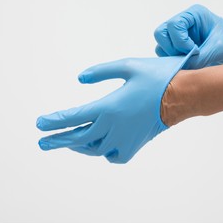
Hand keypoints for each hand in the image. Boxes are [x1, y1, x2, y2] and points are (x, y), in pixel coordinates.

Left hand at [36, 48, 197, 163]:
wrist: (183, 96)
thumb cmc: (158, 78)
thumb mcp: (128, 66)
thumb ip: (100, 71)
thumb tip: (80, 78)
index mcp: (109, 107)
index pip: (74, 117)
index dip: (54, 121)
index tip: (40, 124)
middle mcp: (113, 127)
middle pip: (78, 137)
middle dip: (58, 140)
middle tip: (42, 142)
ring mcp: (124, 139)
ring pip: (93, 149)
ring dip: (78, 145)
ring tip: (67, 142)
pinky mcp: (135, 144)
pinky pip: (113, 156)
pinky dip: (103, 153)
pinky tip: (99, 148)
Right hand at [154, 4, 222, 67]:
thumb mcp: (218, 50)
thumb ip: (197, 59)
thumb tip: (178, 70)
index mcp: (194, 15)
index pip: (173, 25)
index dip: (179, 41)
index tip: (194, 51)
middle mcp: (184, 23)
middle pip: (161, 34)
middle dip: (172, 48)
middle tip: (188, 57)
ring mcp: (179, 36)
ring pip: (161, 46)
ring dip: (172, 57)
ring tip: (191, 61)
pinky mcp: (179, 49)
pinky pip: (166, 56)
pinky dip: (173, 62)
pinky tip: (189, 64)